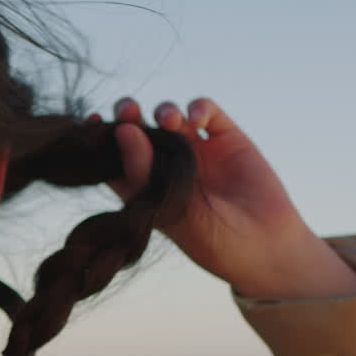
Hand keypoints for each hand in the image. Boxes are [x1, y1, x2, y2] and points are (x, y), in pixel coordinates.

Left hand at [105, 98, 355, 298]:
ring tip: (168, 121)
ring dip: (162, 110)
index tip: (91, 124)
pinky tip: (194, 120)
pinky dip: (197, 108)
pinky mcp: (226, 138)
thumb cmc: (210, 241)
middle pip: (138, 128)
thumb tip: (123, 130)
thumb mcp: (170, 210)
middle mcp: (166, 164)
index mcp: (145, 186)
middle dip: (128, 115)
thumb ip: (143, 171)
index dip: (101, 138)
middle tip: (127, 112)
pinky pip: (206, 111)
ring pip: (169, 115)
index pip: (114, 155)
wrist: (263, 248)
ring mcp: (196, 148)